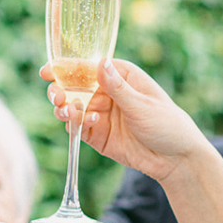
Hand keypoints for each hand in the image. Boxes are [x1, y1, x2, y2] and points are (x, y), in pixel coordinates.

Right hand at [41, 58, 208, 183]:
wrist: (175, 159)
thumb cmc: (166, 124)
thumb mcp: (142, 104)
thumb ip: (117, 87)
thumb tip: (100, 63)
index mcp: (121, 76)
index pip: (88, 68)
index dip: (65, 68)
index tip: (47, 71)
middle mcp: (108, 93)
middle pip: (74, 88)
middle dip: (60, 91)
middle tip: (56, 97)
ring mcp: (101, 114)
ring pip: (72, 108)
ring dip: (65, 109)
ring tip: (67, 112)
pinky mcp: (97, 135)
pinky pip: (78, 127)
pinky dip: (76, 125)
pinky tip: (90, 123)